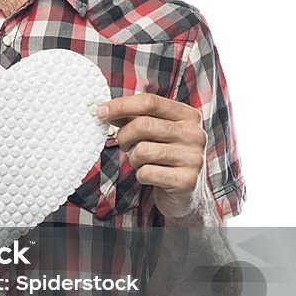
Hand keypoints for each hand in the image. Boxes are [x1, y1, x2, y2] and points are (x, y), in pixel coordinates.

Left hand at [97, 93, 208, 220]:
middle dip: (124, 136)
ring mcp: (194, 158)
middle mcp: (195, 134)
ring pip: (143, 150)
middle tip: (123, 144)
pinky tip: (151, 176)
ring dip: (133, 158)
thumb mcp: (154, 133)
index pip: (150, 102)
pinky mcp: (187, 180)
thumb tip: (105, 109)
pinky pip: (147, 173)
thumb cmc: (165, 157)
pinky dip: (141, 175)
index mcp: (188, 116)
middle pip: (143, 125)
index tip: (100, 112)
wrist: (187, 194)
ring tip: (141, 162)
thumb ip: (134, 118)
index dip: (121, 105)